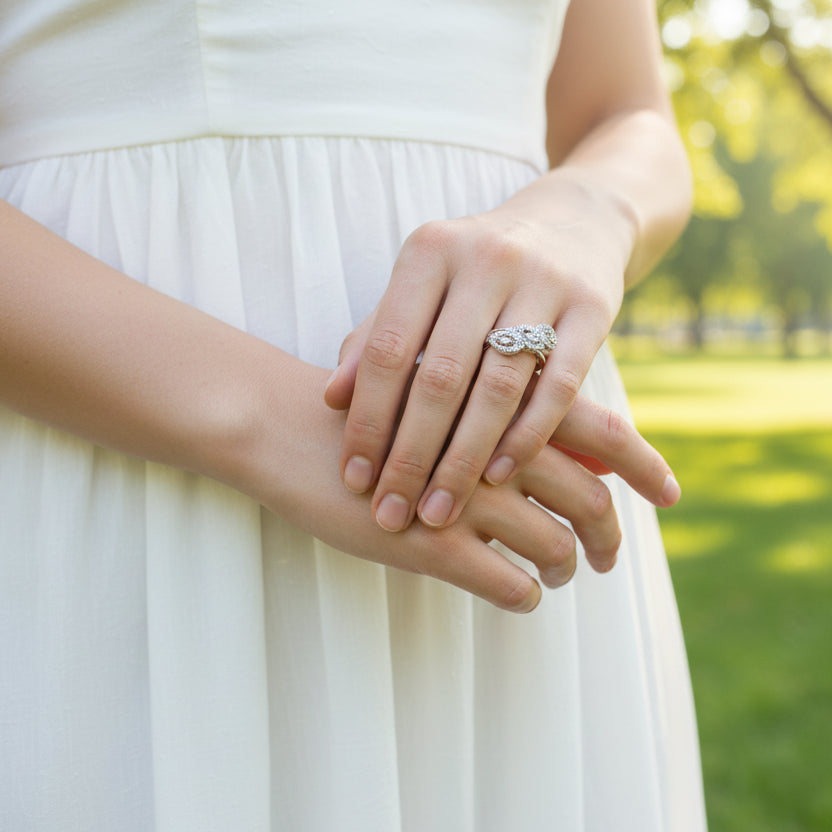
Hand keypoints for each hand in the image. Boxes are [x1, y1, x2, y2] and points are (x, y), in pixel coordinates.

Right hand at [236, 364, 678, 613]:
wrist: (288, 425)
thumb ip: (496, 404)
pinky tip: (520, 592)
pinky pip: (506, 584)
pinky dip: (523, 594)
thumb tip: (554, 440)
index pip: (605, 433)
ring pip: (552, 547)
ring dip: (565, 567)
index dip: (645, 466)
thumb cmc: (364, 404)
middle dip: (608, 536)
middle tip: (605, 558)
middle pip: (589, 500)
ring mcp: (465, 498)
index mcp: (504, 403)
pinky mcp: (430, 545)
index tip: (671, 494)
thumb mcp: (434, 385)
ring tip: (561, 575)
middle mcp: (496, 447)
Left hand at [325, 179, 632, 532]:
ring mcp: (543, 281)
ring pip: (496, 387)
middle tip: (393, 514)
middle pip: (438, 375)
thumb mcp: (423, 285)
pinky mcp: (593, 307)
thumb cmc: (477, 269)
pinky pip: (557, 385)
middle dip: (411, 455)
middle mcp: (483, 260)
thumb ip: (377, 337)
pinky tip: (499, 477)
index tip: (355, 478)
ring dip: (464, 459)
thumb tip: (331, 400)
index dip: (366, 420)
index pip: (386, 348)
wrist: (572, 221)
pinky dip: (526, 436)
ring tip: (439, 511)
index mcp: (429, 252)